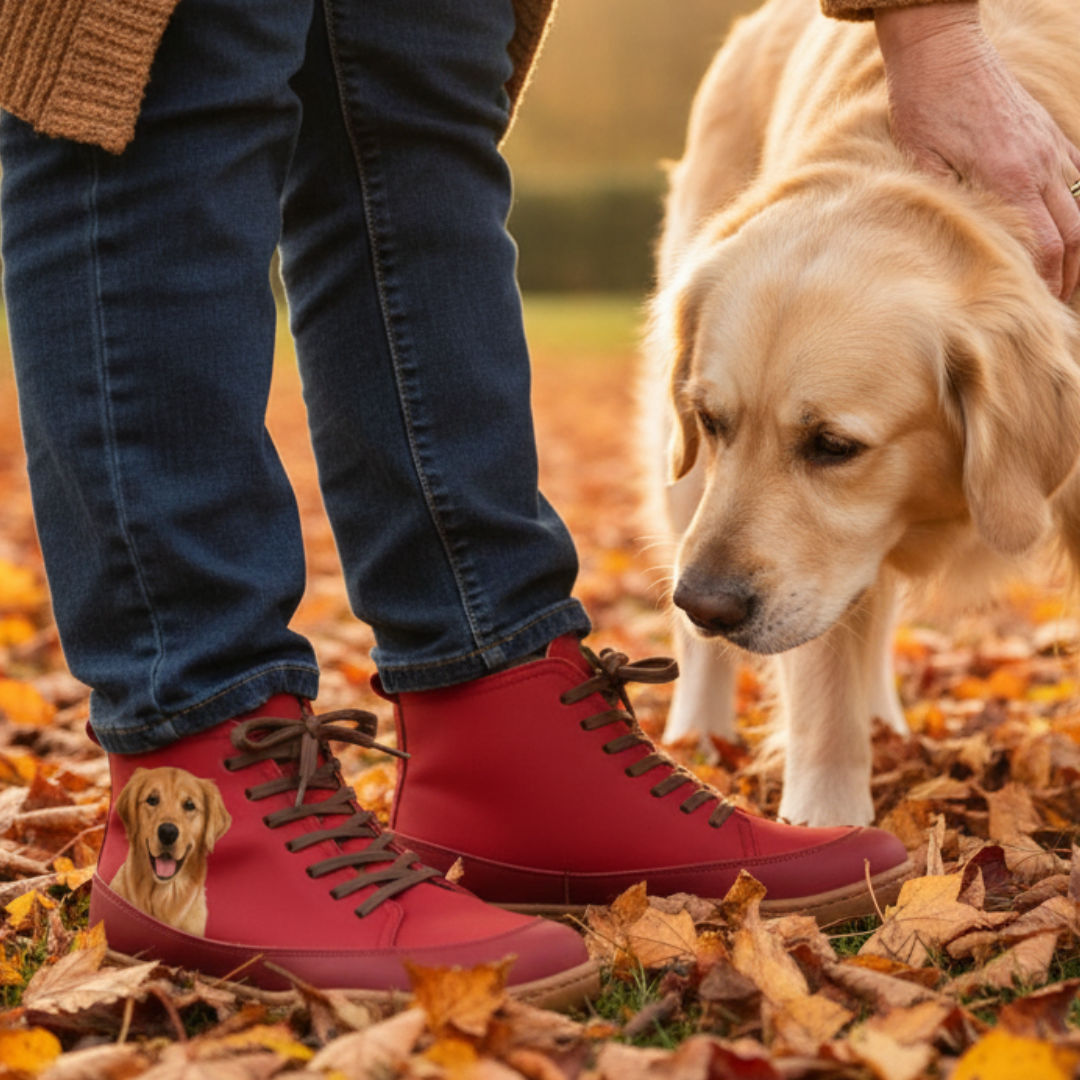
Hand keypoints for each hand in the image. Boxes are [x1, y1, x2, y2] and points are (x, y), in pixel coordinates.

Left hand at [875, 1, 1079, 299]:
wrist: (944, 50)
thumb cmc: (923, 107)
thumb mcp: (920, 164)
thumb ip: (945, 205)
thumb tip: (954, 250)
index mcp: (1008, 177)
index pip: (1041, 246)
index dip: (1043, 284)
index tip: (1036, 311)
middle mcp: (1038, 165)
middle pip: (1070, 237)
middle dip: (1067, 278)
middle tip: (1056, 310)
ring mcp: (1049, 148)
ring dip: (1077, 253)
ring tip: (1066, 283)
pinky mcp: (1048, 136)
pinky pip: (1078, 181)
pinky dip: (1078, 214)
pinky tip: (1068, 237)